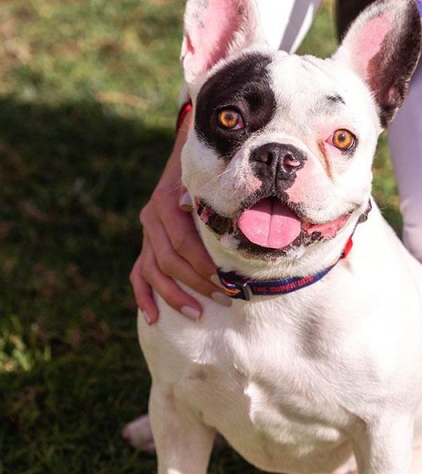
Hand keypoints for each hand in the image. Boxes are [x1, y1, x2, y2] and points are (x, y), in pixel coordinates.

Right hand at [130, 116, 222, 322]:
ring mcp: (146, 233)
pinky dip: (145, 297)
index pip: (184, 242)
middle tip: (226, 298)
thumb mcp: (213, 176)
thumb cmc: (211, 170)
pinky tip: (154, 318)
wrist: (188, 156)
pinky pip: (139, 274)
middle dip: (198, 283)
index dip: (204, 264)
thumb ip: (216, 190)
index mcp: (167, 201)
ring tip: (197, 314)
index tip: (227, 281)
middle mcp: (152, 218)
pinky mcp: (145, 245)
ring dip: (174, 296)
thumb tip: (231, 210)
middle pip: (170, 260)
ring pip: (153, 271)